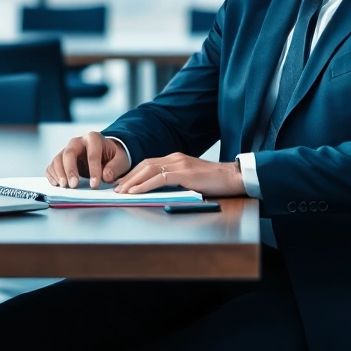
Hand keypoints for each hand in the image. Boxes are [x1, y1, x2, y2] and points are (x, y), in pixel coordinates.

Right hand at [46, 132, 131, 188]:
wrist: (105, 154)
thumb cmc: (113, 157)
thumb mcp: (121, 160)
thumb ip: (115, 167)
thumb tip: (106, 176)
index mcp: (93, 138)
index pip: (92, 154)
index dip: (93, 169)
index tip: (94, 184)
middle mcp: (77, 141)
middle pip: (69, 153)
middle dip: (70, 170)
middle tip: (73, 185)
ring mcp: (67, 150)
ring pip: (58, 159)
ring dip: (59, 173)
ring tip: (64, 186)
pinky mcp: (61, 159)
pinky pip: (52, 165)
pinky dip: (52, 175)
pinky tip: (57, 183)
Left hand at [114, 153, 246, 197]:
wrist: (234, 177)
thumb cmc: (215, 182)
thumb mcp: (191, 180)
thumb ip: (175, 182)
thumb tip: (158, 192)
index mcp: (175, 159)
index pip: (148, 164)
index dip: (133, 173)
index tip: (121, 183)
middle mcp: (175, 158)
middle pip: (144, 165)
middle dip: (128, 177)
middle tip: (116, 189)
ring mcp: (180, 164)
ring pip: (149, 170)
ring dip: (133, 182)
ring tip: (121, 192)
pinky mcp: (185, 173)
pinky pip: (160, 178)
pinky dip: (145, 185)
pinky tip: (136, 192)